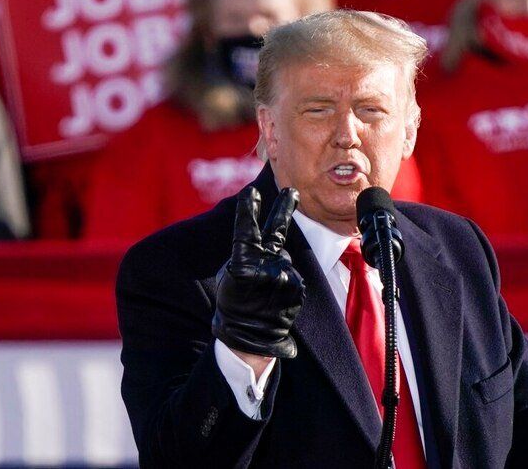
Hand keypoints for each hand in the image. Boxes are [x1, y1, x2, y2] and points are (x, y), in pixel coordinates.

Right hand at [212, 186, 304, 358]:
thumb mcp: (228, 276)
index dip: (248, 211)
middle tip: (291, 191)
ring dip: (275, 268)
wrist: (248, 338)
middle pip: (276, 232)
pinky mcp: (299, 287)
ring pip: (282, 260)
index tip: (251, 193)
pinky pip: (292, 275)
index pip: (245, 231)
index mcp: (242, 264)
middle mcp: (266, 267)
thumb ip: (246, 255)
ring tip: (265, 290)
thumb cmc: (233, 305)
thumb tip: (264, 243)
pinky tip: (275, 296)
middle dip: (283, 208)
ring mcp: (284, 277)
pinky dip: (285, 281)